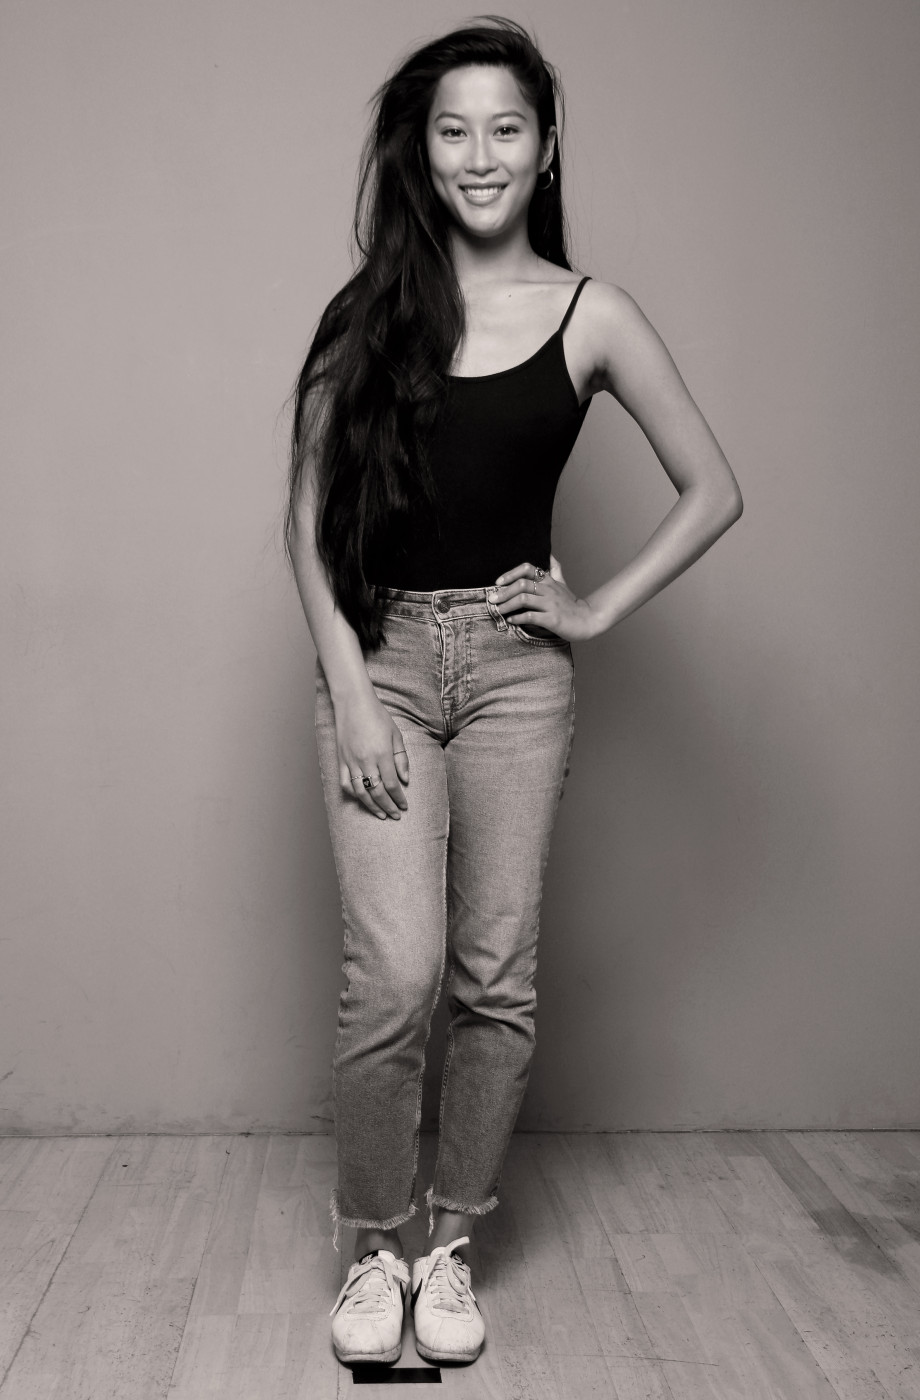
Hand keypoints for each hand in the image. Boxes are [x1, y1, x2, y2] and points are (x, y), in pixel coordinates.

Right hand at [334, 689, 408, 819]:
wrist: (353, 703)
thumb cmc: (377, 716)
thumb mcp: (396, 734)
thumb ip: (401, 758)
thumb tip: (405, 780)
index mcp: (382, 754)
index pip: (392, 785)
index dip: (399, 798)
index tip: (404, 806)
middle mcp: (366, 760)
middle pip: (378, 792)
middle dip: (388, 807)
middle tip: (396, 815)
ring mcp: (352, 761)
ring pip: (361, 792)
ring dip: (372, 806)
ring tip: (381, 815)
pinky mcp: (341, 760)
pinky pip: (346, 784)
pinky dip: (354, 795)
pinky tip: (362, 799)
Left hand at [490, 555, 601, 641]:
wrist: (588, 620)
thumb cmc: (572, 604)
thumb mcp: (562, 584)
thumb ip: (554, 570)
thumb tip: (551, 556)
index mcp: (549, 581)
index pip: (527, 568)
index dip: (510, 574)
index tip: (498, 583)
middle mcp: (549, 590)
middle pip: (522, 584)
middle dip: (504, 592)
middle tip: (492, 600)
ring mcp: (551, 604)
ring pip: (524, 599)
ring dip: (507, 605)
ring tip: (499, 610)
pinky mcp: (552, 619)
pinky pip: (531, 616)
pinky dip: (518, 618)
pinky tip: (511, 620)